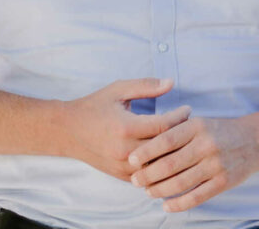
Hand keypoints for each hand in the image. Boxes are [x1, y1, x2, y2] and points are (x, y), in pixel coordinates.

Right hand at [60, 78, 189, 180]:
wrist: (67, 130)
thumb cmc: (94, 106)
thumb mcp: (118, 90)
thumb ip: (146, 86)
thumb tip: (171, 83)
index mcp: (126, 127)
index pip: (163, 125)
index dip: (179, 117)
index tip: (187, 109)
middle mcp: (125, 150)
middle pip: (164, 148)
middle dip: (181, 136)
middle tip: (191, 125)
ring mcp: (122, 166)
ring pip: (158, 166)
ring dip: (173, 154)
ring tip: (184, 141)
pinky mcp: (121, 175)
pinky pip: (148, 176)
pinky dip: (160, 167)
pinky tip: (170, 156)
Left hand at [127, 115, 258, 211]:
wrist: (256, 139)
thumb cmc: (220, 130)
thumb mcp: (199, 122)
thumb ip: (177, 131)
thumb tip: (146, 147)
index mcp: (197, 126)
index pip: (165, 139)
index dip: (146, 151)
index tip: (131, 160)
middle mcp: (206, 144)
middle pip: (169, 163)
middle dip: (148, 174)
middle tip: (135, 180)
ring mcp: (216, 164)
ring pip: (180, 182)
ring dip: (159, 190)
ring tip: (149, 191)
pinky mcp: (223, 181)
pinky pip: (196, 196)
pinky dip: (178, 204)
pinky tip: (166, 205)